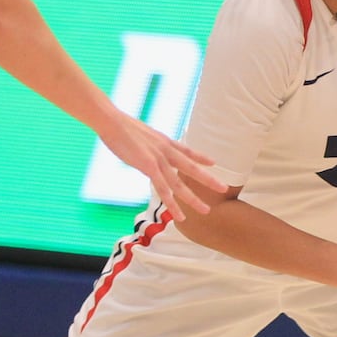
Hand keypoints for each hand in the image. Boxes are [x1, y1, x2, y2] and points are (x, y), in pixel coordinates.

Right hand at [98, 113, 228, 215]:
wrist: (112, 122)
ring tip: (205, 211)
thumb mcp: (138, 133)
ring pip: (179, 184)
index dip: (200, 157)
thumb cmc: (119, 126)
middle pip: (191, 168)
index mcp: (163, 141)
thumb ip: (144, 142)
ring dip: (192, 199)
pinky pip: (163, 190)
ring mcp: (159, 159)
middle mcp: (166, 150)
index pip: (186, 150)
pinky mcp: (149, 167)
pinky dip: (172, 204)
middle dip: (208, 179)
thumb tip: (140, 146)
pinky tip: (179, 215)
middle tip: (224, 188)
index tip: (212, 162)